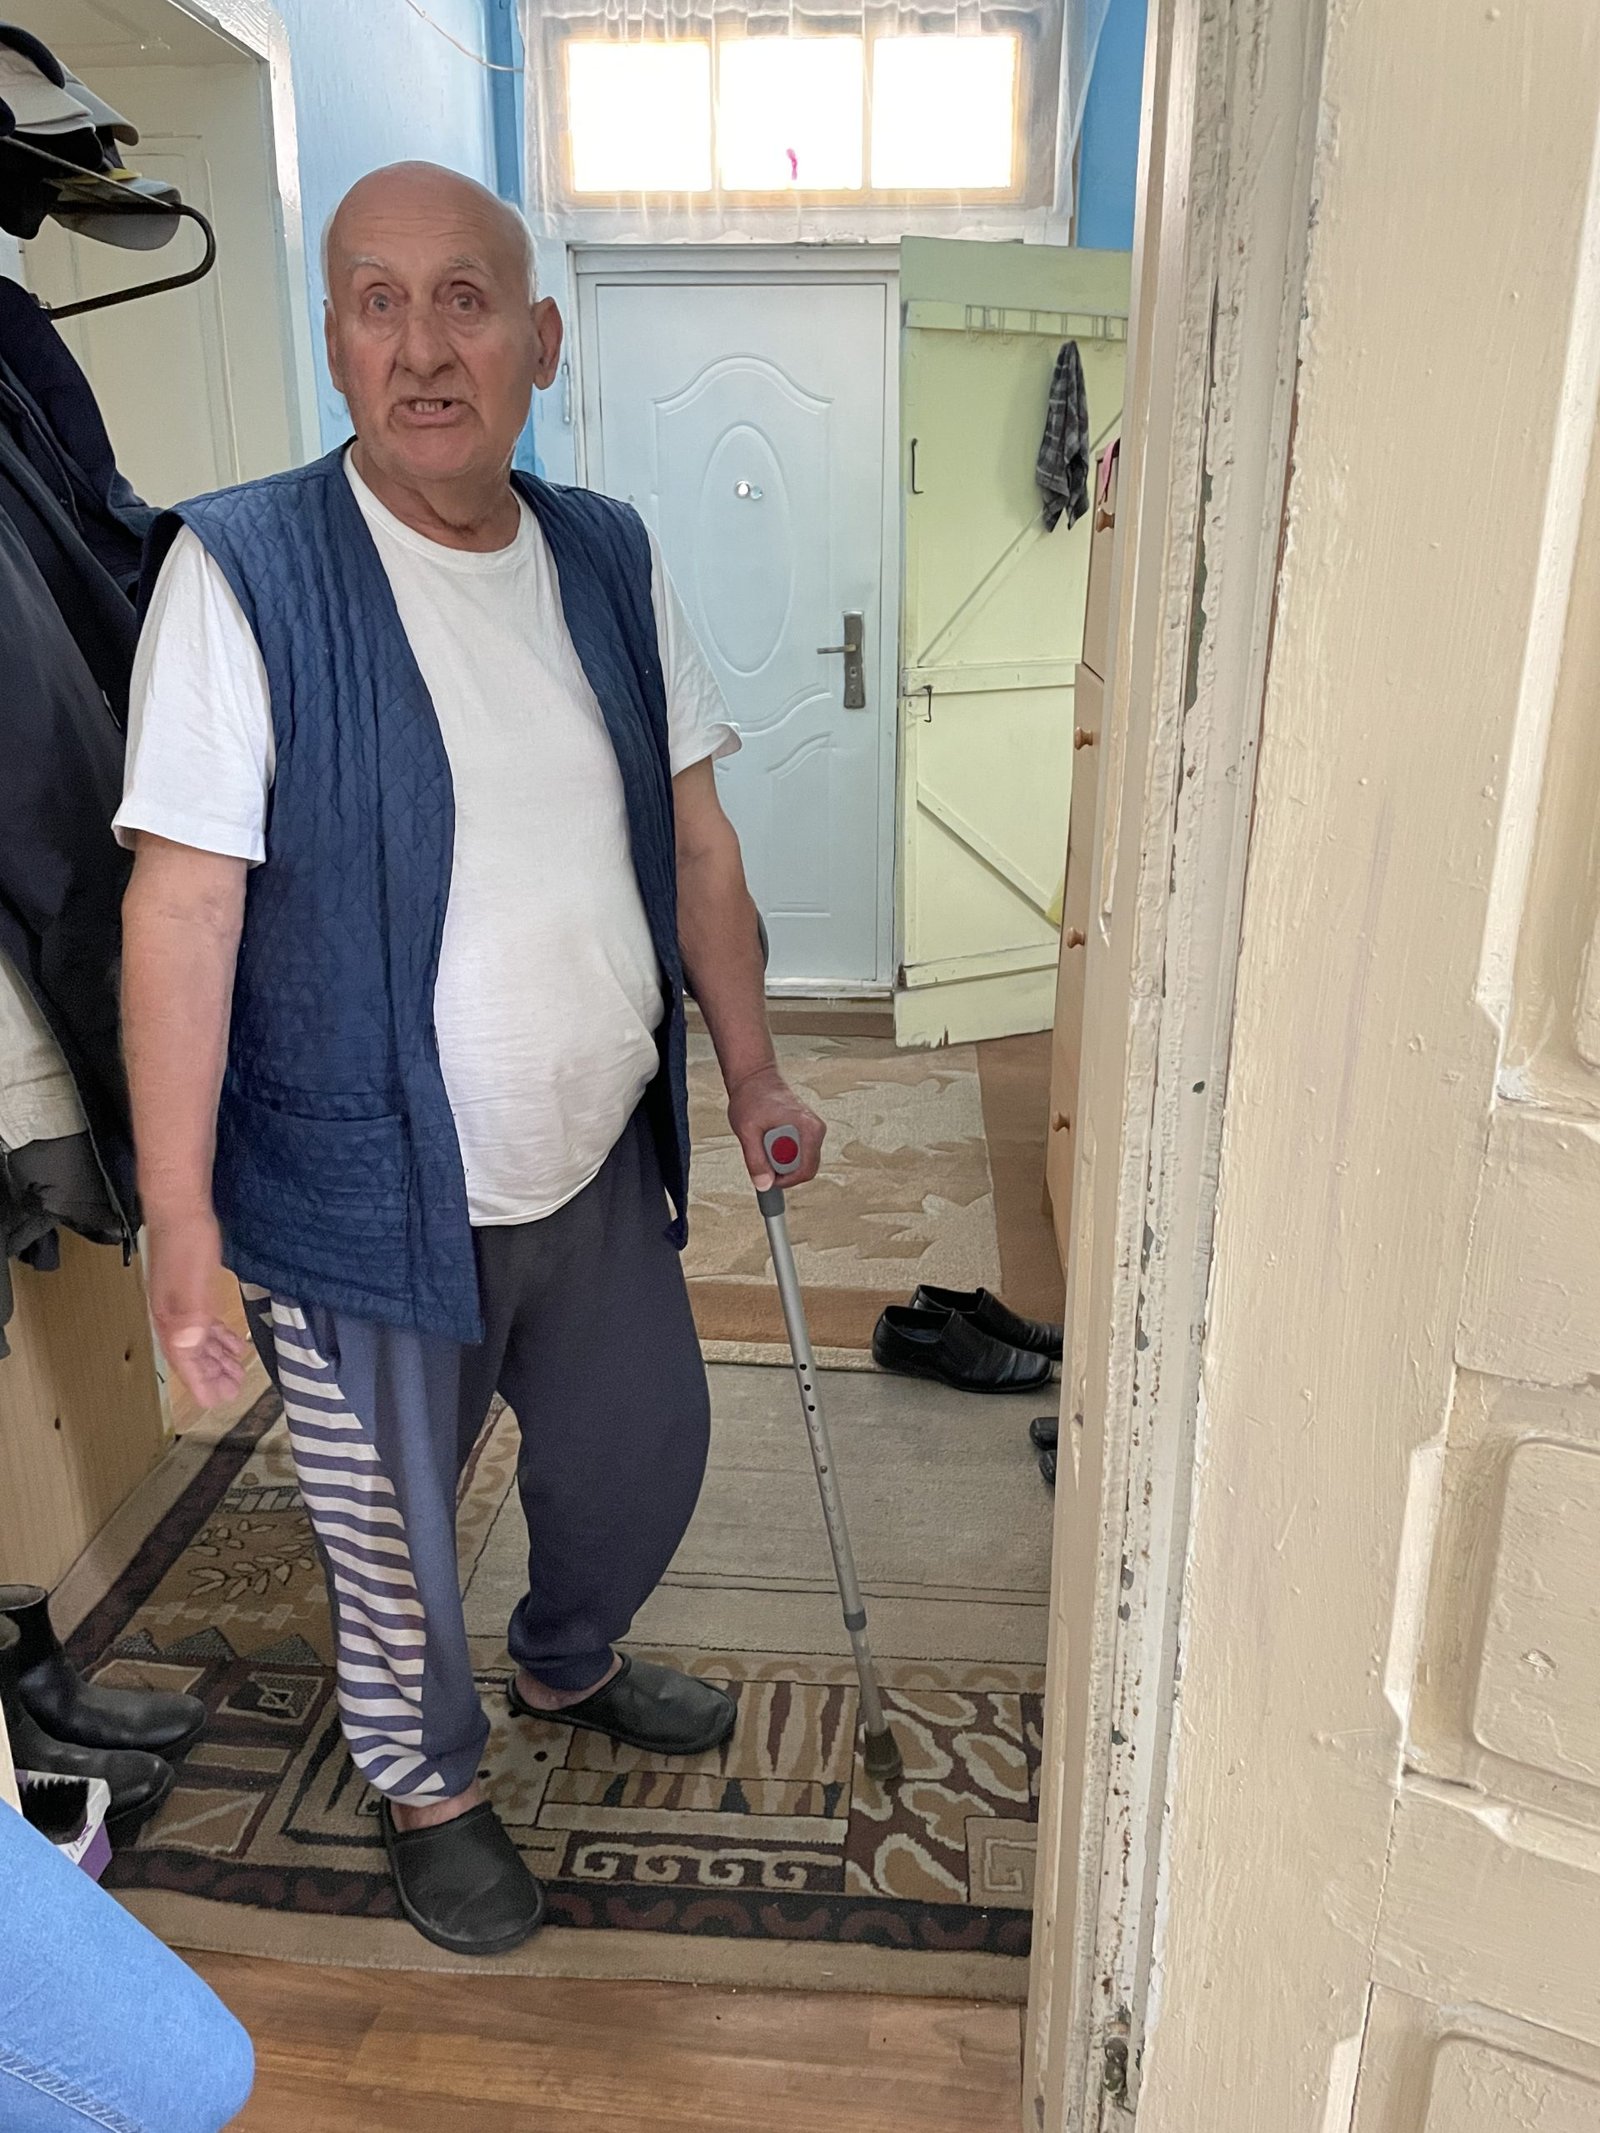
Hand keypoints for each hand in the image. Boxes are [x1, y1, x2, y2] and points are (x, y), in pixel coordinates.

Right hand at [145, 1210, 246, 1409]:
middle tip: (234, 1389)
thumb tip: (188, 1350)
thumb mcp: (192, 1283)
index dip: (201, 1382)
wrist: (179, 1205)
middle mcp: (172, 1314)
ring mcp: (179, 1300)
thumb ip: (189, 1318)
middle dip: (211, 1374)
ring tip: (236, 1368)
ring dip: (216, 1356)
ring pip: (197, 1339)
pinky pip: (203, 1320)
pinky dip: (217, 1334)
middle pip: (191, 1355)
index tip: (217, 1402)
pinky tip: (230, 1337)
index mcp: (172, 1319)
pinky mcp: (190, 1285)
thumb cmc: (188, 1244)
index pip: (184, 1361)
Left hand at [726, 1065, 825, 1189]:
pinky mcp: (805, 1131)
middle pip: (803, 1168)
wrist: (754, 1077)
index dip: (785, 1181)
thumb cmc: (751, 1097)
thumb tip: (764, 1185)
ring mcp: (812, 1130)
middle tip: (760, 1149)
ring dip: (778, 1159)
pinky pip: (795, 1153)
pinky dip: (779, 1152)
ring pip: (799, 1162)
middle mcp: (816, 1130)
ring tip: (762, 1139)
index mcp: (809, 1129)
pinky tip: (767, 1137)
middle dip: (780, 1168)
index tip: (767, 1177)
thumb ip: (756, 1160)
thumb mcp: (747, 1131)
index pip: (806, 1171)